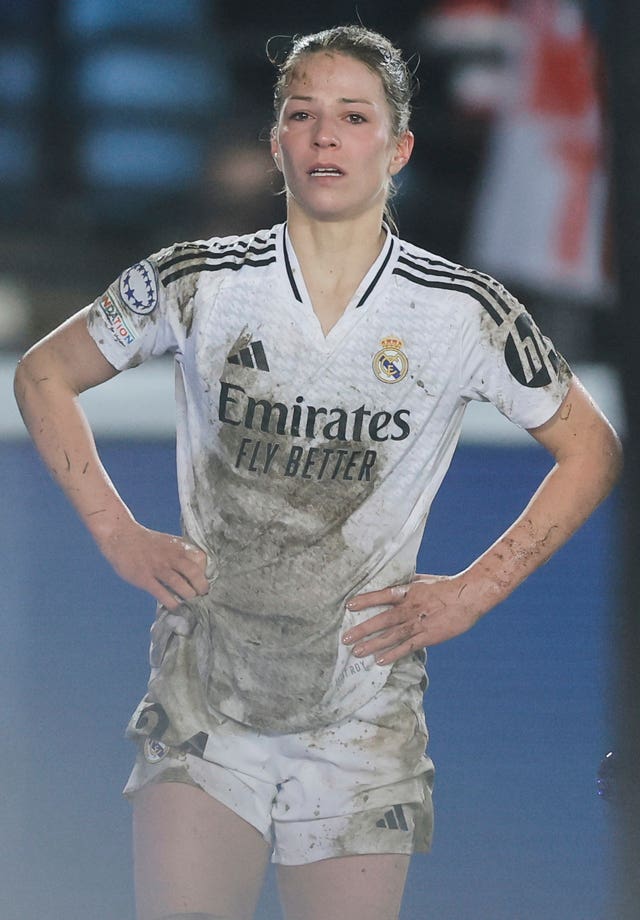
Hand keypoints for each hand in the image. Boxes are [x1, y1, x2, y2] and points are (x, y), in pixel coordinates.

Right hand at [98, 519, 209, 609]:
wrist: (121, 535)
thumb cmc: (147, 542)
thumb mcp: (168, 542)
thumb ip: (181, 554)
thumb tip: (196, 573)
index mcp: (179, 546)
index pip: (201, 559)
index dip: (205, 572)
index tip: (204, 581)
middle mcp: (171, 556)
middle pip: (194, 573)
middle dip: (201, 587)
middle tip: (202, 595)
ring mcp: (158, 567)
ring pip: (180, 584)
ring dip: (188, 596)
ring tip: (191, 603)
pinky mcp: (145, 578)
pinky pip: (162, 593)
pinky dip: (171, 602)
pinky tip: (175, 607)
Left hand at [342, 574, 480, 664]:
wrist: (469, 595)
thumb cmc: (446, 586)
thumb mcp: (422, 580)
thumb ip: (405, 584)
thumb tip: (390, 583)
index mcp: (408, 592)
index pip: (382, 595)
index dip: (365, 600)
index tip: (348, 606)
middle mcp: (410, 608)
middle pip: (382, 619)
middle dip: (362, 629)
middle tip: (345, 638)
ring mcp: (419, 623)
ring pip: (392, 635)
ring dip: (373, 644)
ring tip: (356, 651)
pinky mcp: (428, 636)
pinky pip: (408, 647)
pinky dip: (393, 654)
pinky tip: (380, 661)